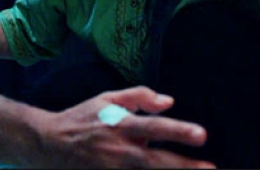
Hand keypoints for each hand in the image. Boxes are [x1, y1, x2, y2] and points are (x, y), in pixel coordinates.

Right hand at [36, 86, 214, 167]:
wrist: (49, 143)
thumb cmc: (81, 119)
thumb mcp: (107, 100)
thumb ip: (139, 97)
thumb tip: (169, 101)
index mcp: (121, 126)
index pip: (155, 127)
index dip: (178, 131)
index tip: (202, 135)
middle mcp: (120, 151)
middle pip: (157, 161)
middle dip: (184, 167)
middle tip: (210, 168)